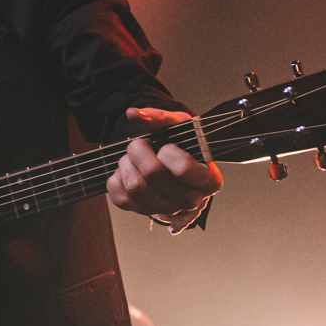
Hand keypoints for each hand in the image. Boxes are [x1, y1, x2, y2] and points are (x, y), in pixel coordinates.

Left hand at [106, 107, 221, 226]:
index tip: (167, 146)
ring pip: (134, 186)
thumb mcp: (178, 126)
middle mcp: (191, 200)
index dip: (168, 151)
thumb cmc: (180, 145)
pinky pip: (119, 197)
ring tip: (134, 157)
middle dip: (139, 149)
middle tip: (141, 144)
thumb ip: (159, 117)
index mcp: (209, 180)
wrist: (170, 165)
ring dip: (126, 163)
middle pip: (152, 173)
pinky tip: (128, 171)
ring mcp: (166, 209)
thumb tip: (133, 114)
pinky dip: (117, 178)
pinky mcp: (143, 211)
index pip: (183, 168)